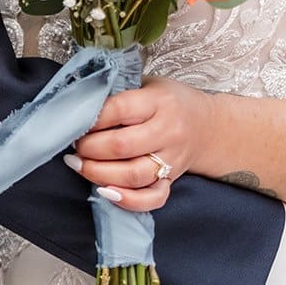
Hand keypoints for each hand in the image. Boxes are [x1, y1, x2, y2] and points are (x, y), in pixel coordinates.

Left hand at [67, 78, 204, 191]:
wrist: (210, 126)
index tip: (75, 121)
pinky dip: (127, 200)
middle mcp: (168, 131)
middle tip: (74, 146)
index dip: (91, 118)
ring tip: (79, 165)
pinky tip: (106, 191)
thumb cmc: (171, 102)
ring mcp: (172, 159)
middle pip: (122, 146)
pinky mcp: (173, 180)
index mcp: (159, 101)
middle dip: (89, 148)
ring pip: (133, 175)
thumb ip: (121, 93)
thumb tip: (80, 106)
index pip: (119, 110)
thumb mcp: (149, 84)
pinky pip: (152, 198)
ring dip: (98, 173)